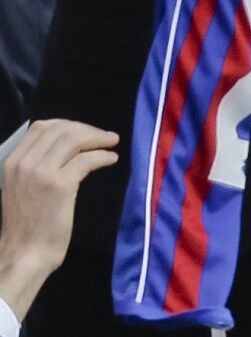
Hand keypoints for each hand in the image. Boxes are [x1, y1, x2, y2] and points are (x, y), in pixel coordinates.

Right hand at [0, 120, 118, 320]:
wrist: (25, 253)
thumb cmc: (27, 224)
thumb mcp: (23, 186)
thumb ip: (37, 165)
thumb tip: (65, 146)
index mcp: (13, 161)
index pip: (41, 126)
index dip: (68, 124)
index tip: (85, 131)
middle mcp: (24, 163)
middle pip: (61, 129)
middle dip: (87, 129)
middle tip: (105, 136)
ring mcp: (41, 173)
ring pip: (74, 139)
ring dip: (98, 138)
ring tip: (111, 143)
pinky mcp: (60, 185)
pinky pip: (86, 159)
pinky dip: (102, 155)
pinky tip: (111, 159)